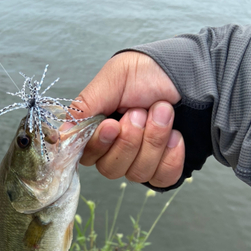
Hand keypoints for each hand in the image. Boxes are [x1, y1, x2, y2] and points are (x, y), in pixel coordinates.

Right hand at [71, 51, 184, 187]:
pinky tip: (175, 135)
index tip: (112, 125)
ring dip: (153, 141)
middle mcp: (115, 150)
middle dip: (130, 140)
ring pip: (137, 173)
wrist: (190, 72)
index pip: (86, 155)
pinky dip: (171, 156)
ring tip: (162, 112)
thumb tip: (60, 135)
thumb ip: (85, 106)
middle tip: (140, 112)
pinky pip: (162, 178)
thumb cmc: (148, 72)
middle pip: (111, 169)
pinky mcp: (163, 168)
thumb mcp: (113, 79)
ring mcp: (139, 161)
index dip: (99, 144)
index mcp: (98, 130)